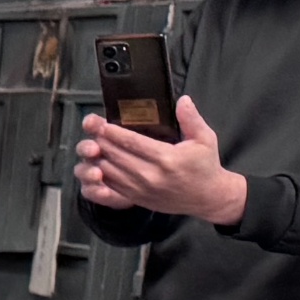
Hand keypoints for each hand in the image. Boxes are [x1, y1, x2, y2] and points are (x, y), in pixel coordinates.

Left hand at [77, 95, 250, 222]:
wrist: (208, 197)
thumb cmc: (205, 166)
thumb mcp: (205, 139)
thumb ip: (191, 119)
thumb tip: (183, 99)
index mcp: (167, 159)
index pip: (132, 143)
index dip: (113, 132)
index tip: (101, 123)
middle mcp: (151, 175)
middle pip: (117, 156)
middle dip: (102, 141)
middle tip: (92, 130)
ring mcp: (141, 189)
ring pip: (110, 171)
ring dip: (98, 157)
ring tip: (93, 144)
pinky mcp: (136, 199)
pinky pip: (111, 187)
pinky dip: (100, 175)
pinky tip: (96, 164)